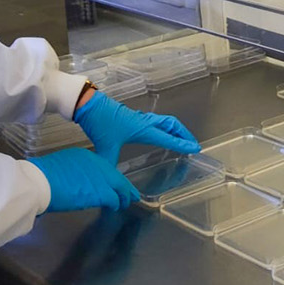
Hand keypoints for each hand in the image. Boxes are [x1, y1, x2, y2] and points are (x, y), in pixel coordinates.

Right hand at [26, 147, 140, 212]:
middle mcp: (96, 164)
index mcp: (85, 155)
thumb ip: (72, 172)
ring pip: (119, 188)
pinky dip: (115, 204)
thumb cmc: (42, 176)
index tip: (114, 183)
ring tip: (124, 203)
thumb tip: (74, 182)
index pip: (103, 168)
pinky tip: (114, 208)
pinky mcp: (101, 193)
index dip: (110, 178)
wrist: (39, 181)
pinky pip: (114, 199)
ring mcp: (101, 178)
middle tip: (131, 194)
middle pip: (116, 176)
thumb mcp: (60, 166)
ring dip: (122, 197)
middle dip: (124, 186)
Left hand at [73, 91, 199, 163]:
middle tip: (192, 143)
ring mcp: (139, 118)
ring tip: (180, 138)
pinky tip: (158, 133)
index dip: (182, 144)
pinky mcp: (132, 117)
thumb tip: (111, 180)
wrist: (87, 104)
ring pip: (164, 121)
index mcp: (143, 129)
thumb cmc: (100, 122)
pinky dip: (164, 127)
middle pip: (172, 125)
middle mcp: (145, 122)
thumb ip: (110, 164)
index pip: (168, 138)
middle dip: (184, 134)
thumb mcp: (105, 147)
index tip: (195, 149)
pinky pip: (155, 121)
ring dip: (175, 129)